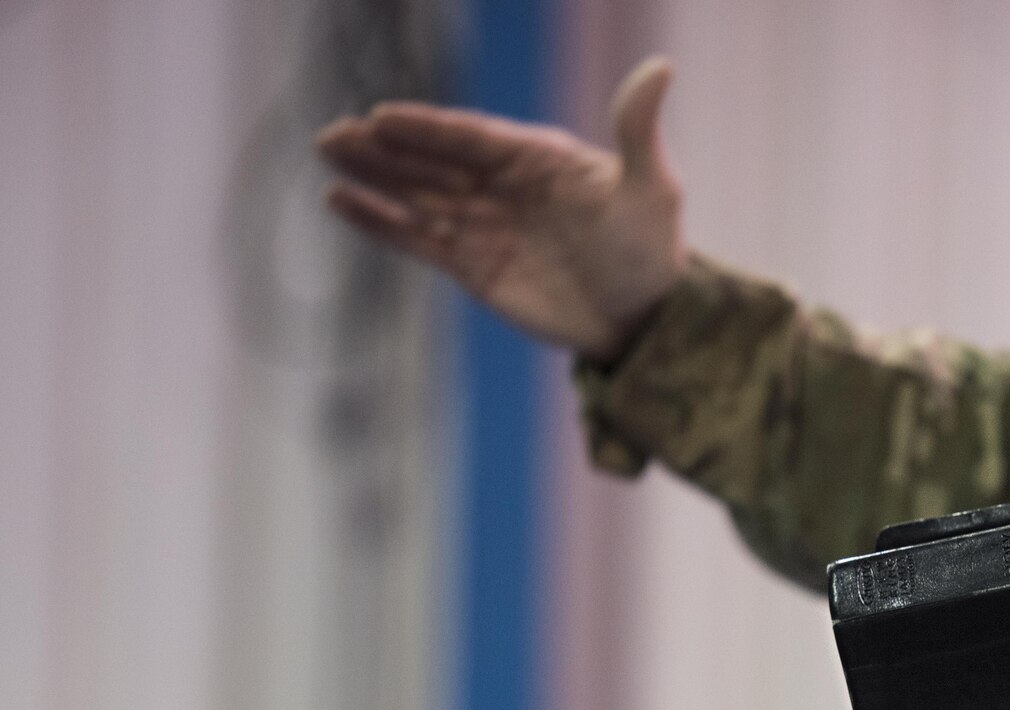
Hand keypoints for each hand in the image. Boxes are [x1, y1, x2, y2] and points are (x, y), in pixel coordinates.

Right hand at [317, 57, 684, 361]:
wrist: (644, 322)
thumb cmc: (652, 250)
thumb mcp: (651, 188)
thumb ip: (639, 129)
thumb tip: (661, 66)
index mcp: (538, 157)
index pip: (472, 136)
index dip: (428, 128)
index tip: (383, 116)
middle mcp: (503, 184)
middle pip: (434, 160)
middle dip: (385, 147)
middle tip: (334, 133)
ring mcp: (484, 224)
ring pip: (417, 193)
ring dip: (373, 174)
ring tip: (327, 152)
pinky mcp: (472, 266)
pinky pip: (417, 238)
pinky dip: (380, 221)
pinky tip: (341, 200)